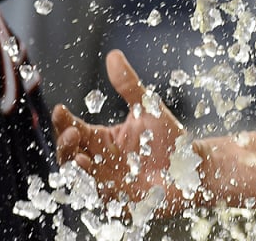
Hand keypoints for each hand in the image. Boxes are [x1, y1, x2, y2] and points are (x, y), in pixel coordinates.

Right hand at [52, 50, 199, 217]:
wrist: (194, 167)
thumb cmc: (168, 139)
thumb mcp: (147, 108)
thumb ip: (128, 85)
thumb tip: (113, 55)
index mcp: (102, 140)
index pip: (75, 130)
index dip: (65, 122)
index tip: (61, 110)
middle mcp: (100, 162)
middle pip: (71, 155)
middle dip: (66, 145)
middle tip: (71, 133)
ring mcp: (108, 183)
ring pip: (82, 179)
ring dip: (78, 169)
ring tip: (80, 157)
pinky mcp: (121, 200)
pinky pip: (104, 198)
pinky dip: (99, 188)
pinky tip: (99, 179)